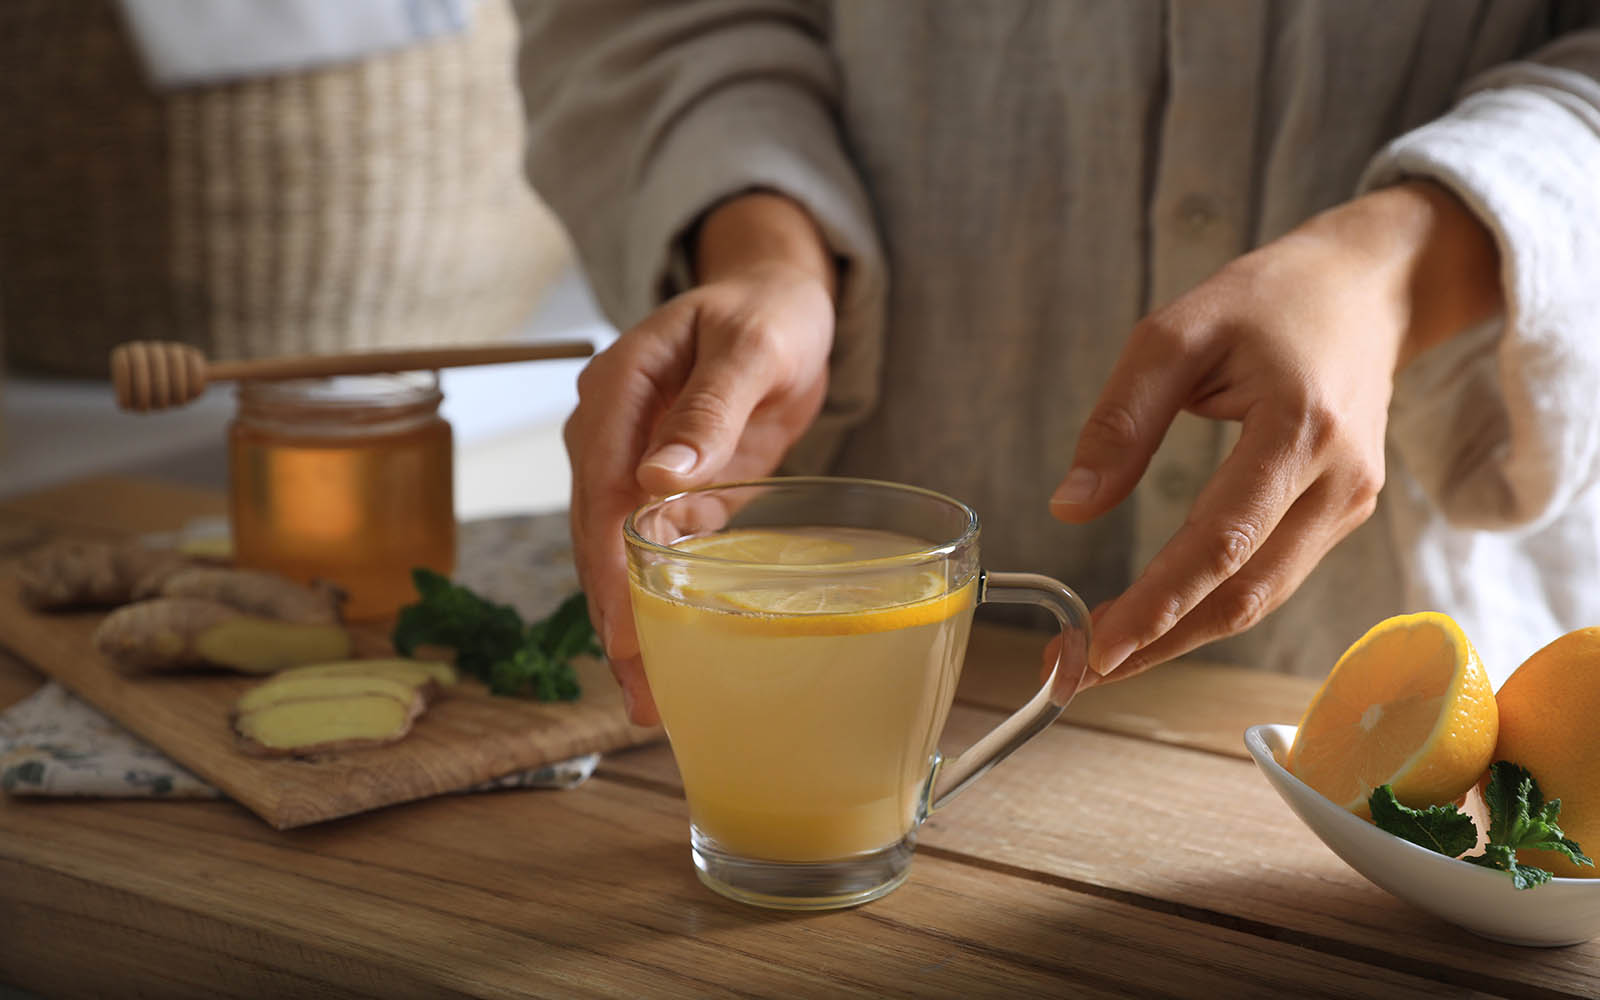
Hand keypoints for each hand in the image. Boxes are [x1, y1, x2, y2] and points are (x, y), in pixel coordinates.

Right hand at [564, 194, 835, 723]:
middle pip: (599, 533)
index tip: (622, 629)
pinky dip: (656, 601)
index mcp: (616, 389)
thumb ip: (707, 408)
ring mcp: (633, 463)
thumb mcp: (749, 348)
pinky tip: (667, 657)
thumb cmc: (766, 312)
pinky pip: (653, 550)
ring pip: (618, 553)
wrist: (780, 301)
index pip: (600, 488)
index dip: (607, 564)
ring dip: (630, 622)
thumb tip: (657, 477)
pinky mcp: (667, 487)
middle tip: (638, 694)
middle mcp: (610, 432)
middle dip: (613, 615)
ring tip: (649, 699)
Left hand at [1050, 181, 1501, 682]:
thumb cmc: (1266, 302)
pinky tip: (1155, 618)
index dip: (1158, 604)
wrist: (1368, 289)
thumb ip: (1121, 421)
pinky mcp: (1343, 514)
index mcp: (1300, 429)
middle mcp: (1339, 481)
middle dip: (1158, 643)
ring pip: (1260, 599)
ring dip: (1179, 636)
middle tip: (1075, 672)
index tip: (1096, 647)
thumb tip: (1070, 507)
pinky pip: (1272, 577)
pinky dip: (1210, 607)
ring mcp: (1350, 505)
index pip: (1222, 541)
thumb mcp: (1176, 334)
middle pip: (1245, 594)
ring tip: (1101, 656)